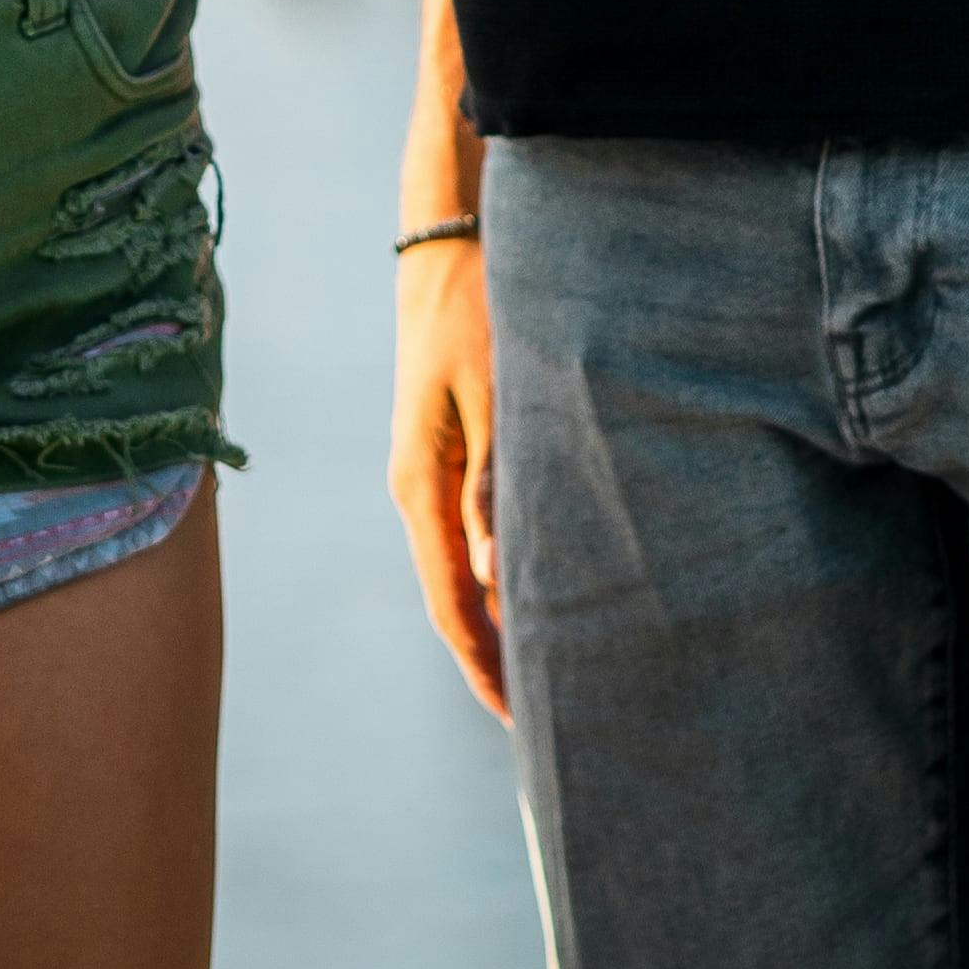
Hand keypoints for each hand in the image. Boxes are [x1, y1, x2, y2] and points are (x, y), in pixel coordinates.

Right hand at [389, 235, 507, 715]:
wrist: (446, 246)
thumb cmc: (478, 310)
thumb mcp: (496, 392)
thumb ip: (498, 482)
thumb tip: (498, 574)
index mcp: (419, 484)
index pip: (450, 601)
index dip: (484, 664)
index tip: (520, 722)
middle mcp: (415, 489)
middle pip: (452, 597)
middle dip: (494, 658)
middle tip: (548, 719)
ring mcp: (426, 474)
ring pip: (462, 569)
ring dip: (500, 619)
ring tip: (553, 671)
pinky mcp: (446, 455)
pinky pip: (469, 536)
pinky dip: (501, 574)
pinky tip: (536, 590)